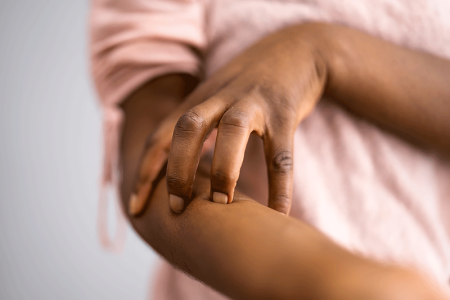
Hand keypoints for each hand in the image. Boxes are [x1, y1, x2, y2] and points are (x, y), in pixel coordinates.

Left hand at [129, 24, 327, 215]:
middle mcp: (223, 96)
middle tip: (177, 207)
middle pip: (188, 127)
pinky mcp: (286, 114)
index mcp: (201, 97)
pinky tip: (277, 213)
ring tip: (221, 206)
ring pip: (232, 132)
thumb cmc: (249, 83)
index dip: (146, 170)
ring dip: (223, 171)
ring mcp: (255, 102)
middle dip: (177, 169)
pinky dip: (279, 188)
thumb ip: (198, 122)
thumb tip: (178, 164)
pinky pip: (281, 155)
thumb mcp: (218, 95)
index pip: (163, 132)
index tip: (136, 207)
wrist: (297, 49)